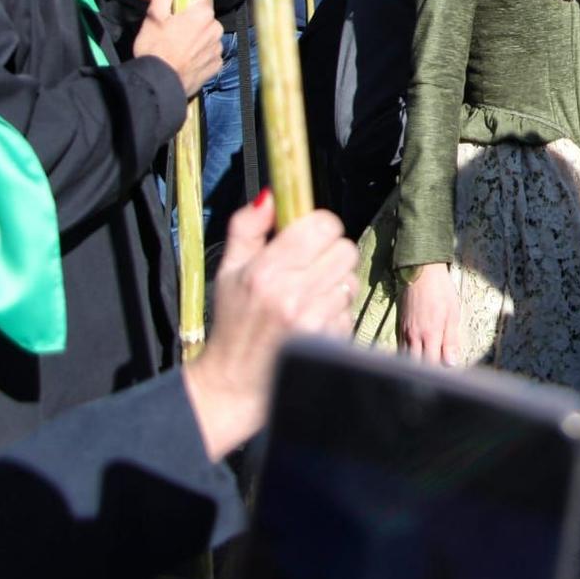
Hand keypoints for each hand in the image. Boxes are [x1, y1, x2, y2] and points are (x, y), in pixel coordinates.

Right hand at [133, 0, 222, 94]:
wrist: (159, 83)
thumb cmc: (155, 47)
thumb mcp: (155, 15)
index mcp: (203, 14)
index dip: (188, 3)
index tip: (176, 12)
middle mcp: (216, 29)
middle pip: (206, 17)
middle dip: (193, 21)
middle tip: (173, 31)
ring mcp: (217, 49)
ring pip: (209, 35)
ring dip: (198, 38)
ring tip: (178, 48)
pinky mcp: (217, 66)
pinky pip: (211, 54)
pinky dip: (202, 55)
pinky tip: (186, 60)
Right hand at [182, 192, 358, 457]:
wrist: (234, 383)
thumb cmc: (232, 324)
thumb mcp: (228, 272)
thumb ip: (248, 229)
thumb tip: (271, 194)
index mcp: (266, 270)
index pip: (323, 225)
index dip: (321, 227)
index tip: (310, 237)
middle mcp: (291, 292)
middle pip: (345, 249)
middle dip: (331, 255)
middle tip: (312, 269)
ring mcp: (312, 318)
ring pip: (351, 280)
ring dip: (336, 286)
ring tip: (309, 298)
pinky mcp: (328, 340)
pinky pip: (349, 311)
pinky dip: (336, 314)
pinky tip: (313, 322)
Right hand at [399, 261, 462, 366]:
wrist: (422, 272)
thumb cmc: (441, 291)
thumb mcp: (452, 314)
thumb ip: (450, 340)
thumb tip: (450, 363)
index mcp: (430, 334)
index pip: (431, 365)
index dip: (438, 373)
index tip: (446, 373)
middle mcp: (414, 336)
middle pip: (416, 365)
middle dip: (425, 372)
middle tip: (436, 373)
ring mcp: (404, 332)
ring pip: (405, 358)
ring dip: (415, 365)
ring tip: (425, 367)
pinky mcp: (399, 326)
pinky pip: (400, 347)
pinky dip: (406, 355)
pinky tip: (415, 355)